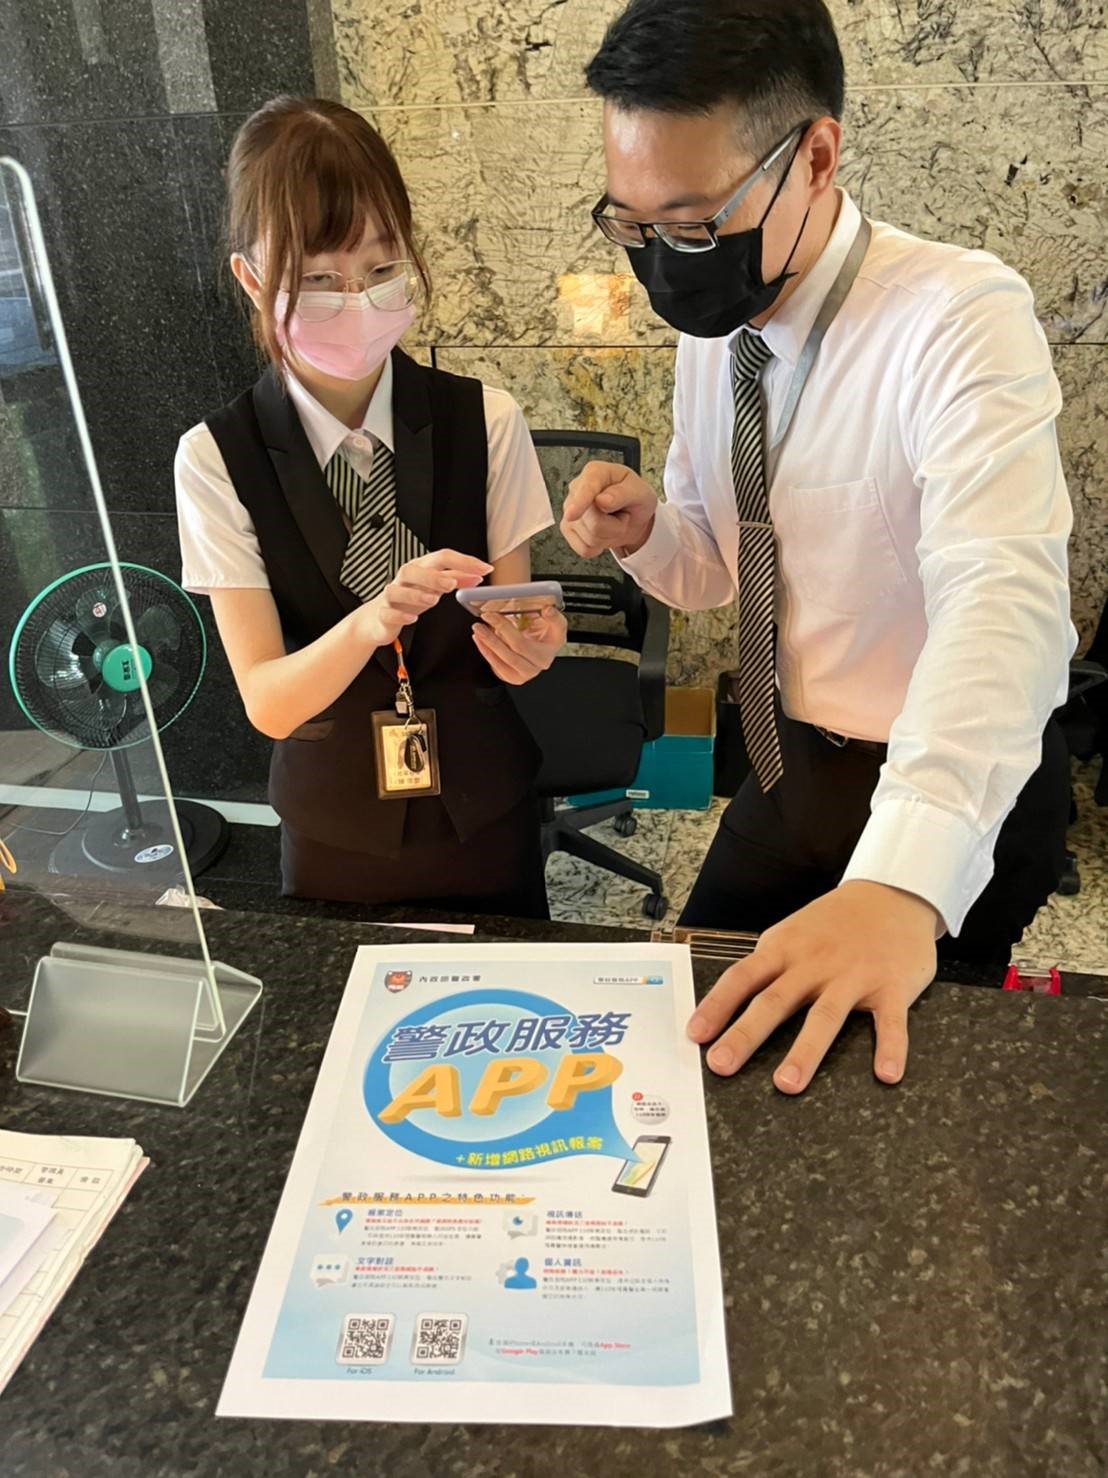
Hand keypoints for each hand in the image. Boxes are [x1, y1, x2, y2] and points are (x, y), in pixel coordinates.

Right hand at [357, 550, 491, 649]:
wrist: (379, 617)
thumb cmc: (409, 598)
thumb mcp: (435, 587)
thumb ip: (456, 579)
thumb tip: (478, 575)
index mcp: (420, 568)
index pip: (441, 557)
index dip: (463, 561)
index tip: (484, 568)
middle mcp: (404, 579)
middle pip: (413, 570)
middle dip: (433, 576)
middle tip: (452, 584)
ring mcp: (392, 596)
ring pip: (396, 589)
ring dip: (415, 594)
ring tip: (433, 600)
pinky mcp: (384, 614)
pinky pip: (388, 612)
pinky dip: (400, 615)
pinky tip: (412, 618)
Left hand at [471, 606, 566, 684]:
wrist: (535, 655)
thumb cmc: (541, 639)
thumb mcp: (551, 625)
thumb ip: (551, 616)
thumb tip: (547, 609)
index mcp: (553, 645)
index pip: (553, 630)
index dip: (550, 618)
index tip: (542, 608)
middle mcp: (541, 662)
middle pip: (520, 645)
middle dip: (502, 628)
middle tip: (488, 616)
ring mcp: (527, 672)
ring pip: (506, 657)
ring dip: (489, 641)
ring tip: (478, 628)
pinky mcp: (513, 677)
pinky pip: (497, 665)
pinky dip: (485, 651)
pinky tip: (479, 639)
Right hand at [561, 462, 657, 558]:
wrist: (631, 514)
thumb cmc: (635, 498)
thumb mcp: (641, 492)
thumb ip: (623, 494)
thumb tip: (601, 500)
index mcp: (596, 472)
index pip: (587, 489)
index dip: (580, 503)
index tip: (571, 514)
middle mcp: (577, 488)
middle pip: (593, 521)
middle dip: (615, 525)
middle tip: (623, 514)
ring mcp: (569, 509)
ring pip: (590, 538)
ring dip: (609, 535)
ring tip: (614, 520)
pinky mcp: (566, 528)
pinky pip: (584, 549)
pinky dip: (599, 546)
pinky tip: (603, 531)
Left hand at [687, 881, 939, 1093]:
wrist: (892, 894)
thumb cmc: (834, 923)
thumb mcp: (793, 933)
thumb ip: (767, 966)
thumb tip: (728, 1004)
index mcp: (785, 949)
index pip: (742, 978)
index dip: (716, 1006)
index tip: (695, 1034)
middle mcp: (814, 963)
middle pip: (775, 1001)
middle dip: (746, 1035)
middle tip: (722, 1065)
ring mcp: (853, 975)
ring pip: (826, 1016)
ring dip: (806, 1052)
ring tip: (787, 1084)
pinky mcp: (891, 986)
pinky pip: (891, 1022)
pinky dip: (891, 1048)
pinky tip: (886, 1074)